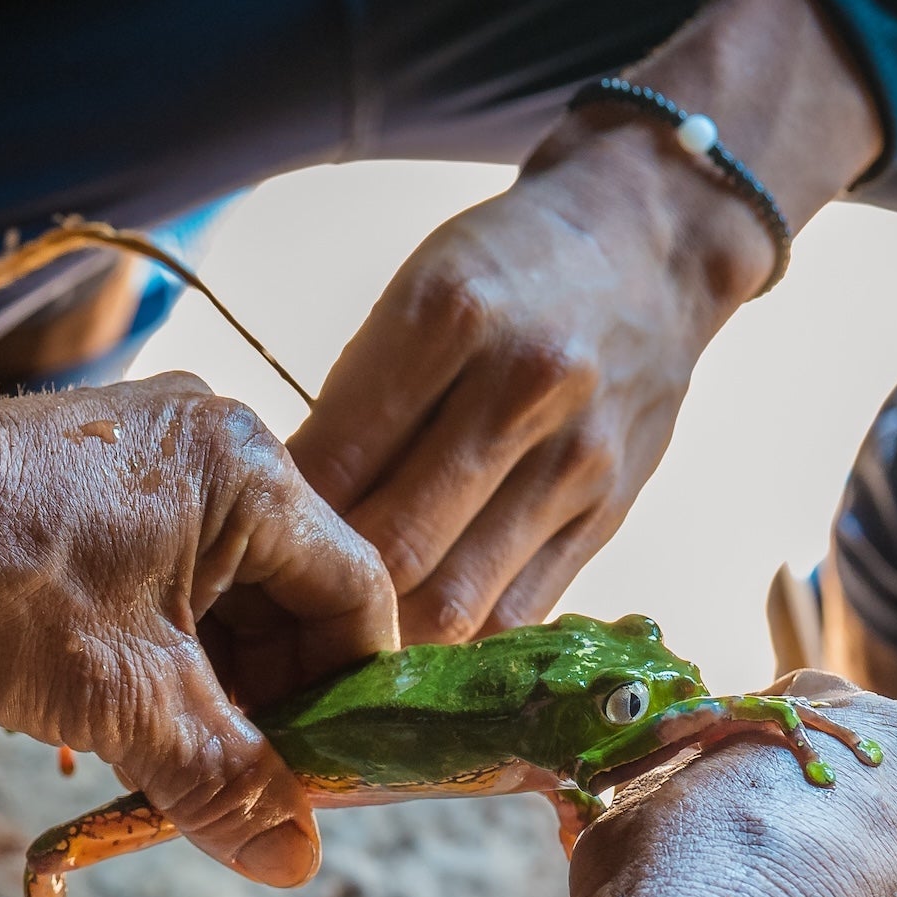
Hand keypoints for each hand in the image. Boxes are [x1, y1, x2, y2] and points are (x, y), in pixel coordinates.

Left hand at [0, 373, 397, 886]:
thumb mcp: (122, 700)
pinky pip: (163, 575)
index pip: (357, 596)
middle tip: (240, 792)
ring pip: (223, 594)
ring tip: (176, 767)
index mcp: (250, 470)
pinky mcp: (88, 480)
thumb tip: (297, 862)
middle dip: (272, 702)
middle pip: (293, 596)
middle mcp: (211, 442)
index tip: (321, 785)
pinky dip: (159, 651)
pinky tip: (127, 715)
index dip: (349, 703)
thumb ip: (223, 779)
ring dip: (212, 686)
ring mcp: (144, 454)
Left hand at [289, 145, 729, 644]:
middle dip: (324, 600)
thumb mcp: (412, 299)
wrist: (647, 249)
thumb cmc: (503, 275)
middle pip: (396, 548)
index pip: (336, 465)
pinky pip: (518, 617)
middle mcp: (523, 387)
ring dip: (387, 642)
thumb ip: (354, 409)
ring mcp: (577, 459)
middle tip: (278, 620)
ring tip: (337, 648)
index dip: (279, 529)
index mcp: (450, 317)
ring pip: (458, 603)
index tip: (249, 555)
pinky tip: (411, 647)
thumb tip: (279, 523)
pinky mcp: (609, 514)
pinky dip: (456, 648)